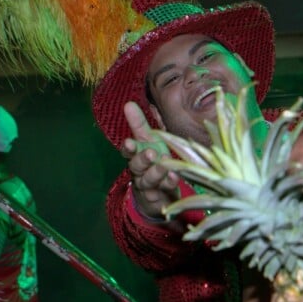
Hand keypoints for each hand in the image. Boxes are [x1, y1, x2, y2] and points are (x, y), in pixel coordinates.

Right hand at [121, 101, 180, 218]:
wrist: (158, 194)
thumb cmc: (153, 162)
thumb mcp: (148, 142)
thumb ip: (139, 125)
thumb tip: (128, 103)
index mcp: (136, 156)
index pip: (127, 152)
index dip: (128, 148)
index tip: (129, 142)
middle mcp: (139, 172)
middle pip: (136, 166)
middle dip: (143, 160)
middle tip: (151, 153)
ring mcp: (148, 186)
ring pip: (148, 180)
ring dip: (156, 172)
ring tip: (165, 164)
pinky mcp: (159, 198)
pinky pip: (162, 191)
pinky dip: (168, 184)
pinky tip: (175, 176)